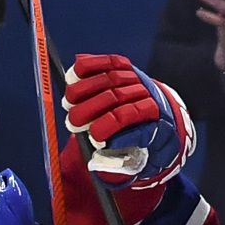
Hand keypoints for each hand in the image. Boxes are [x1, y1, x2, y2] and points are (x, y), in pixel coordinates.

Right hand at [63, 54, 193, 187]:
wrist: (155, 119)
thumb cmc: (138, 144)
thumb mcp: (133, 161)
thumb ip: (115, 162)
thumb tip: (96, 161)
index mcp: (153, 121)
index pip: (128, 118)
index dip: (106, 127)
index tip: (92, 139)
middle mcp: (146, 96)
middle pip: (114, 97)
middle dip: (88, 109)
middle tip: (73, 122)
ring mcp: (136, 80)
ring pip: (107, 78)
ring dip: (82, 90)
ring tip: (68, 102)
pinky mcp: (126, 67)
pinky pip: (107, 61)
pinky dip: (88, 66)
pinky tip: (74, 74)